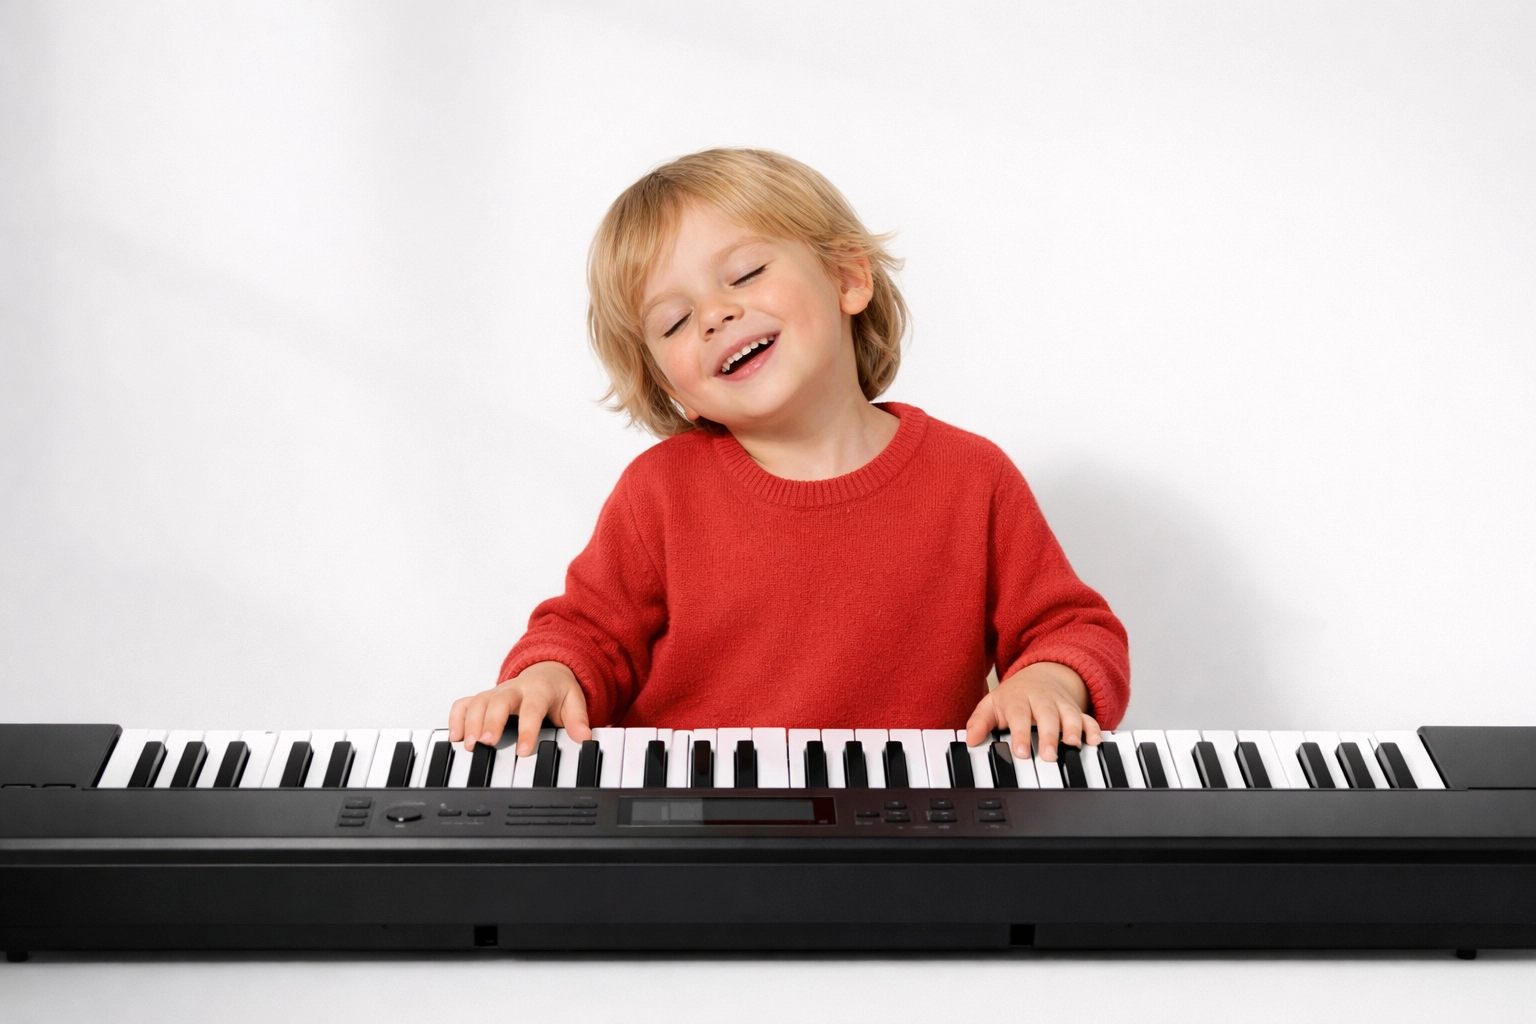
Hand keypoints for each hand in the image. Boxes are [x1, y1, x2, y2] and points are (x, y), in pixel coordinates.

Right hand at [448, 661, 591, 755]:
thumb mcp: (574, 701)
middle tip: (486, 743)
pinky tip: (455, 737)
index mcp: (538, 690)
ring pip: (478, 701)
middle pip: (498, 700)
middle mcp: (514, 689)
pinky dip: (456, 718)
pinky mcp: (483, 698)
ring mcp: (496, 692)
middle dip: (490, 721)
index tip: (523, 751)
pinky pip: (464, 703)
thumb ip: (578, 719)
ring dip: (471, 723)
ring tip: (469, 745)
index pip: (532, 708)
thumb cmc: (557, 690)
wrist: (546, 671)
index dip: (527, 729)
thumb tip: (584, 737)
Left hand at [964, 661, 1099, 761]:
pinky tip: (1095, 741)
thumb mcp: (991, 705)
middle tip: (1048, 756)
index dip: (1020, 734)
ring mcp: (1061, 705)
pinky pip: (1088, 718)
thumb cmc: (1013, 697)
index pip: (1019, 715)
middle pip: (1047, 715)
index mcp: (1018, 699)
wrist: (1039, 676)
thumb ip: (980, 722)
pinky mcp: (1076, 710)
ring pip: (1070, 715)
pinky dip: (1093, 729)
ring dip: (1073, 730)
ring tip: (1072, 746)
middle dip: (1049, 735)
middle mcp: (1042, 700)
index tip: (1021, 752)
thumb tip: (970, 739)